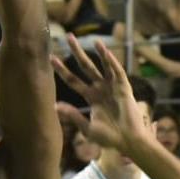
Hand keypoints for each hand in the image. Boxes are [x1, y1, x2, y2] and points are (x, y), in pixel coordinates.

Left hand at [51, 35, 148, 152]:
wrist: (128, 142)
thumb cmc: (109, 138)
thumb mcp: (87, 128)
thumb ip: (72, 115)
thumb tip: (54, 106)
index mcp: (91, 97)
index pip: (73, 80)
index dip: (62, 70)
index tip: (51, 58)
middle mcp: (101, 88)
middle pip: (86, 67)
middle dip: (77, 52)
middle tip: (68, 37)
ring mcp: (113, 87)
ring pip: (104, 66)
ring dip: (99, 52)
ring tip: (93, 40)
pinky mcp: (124, 88)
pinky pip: (118, 72)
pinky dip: (112, 62)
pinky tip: (105, 52)